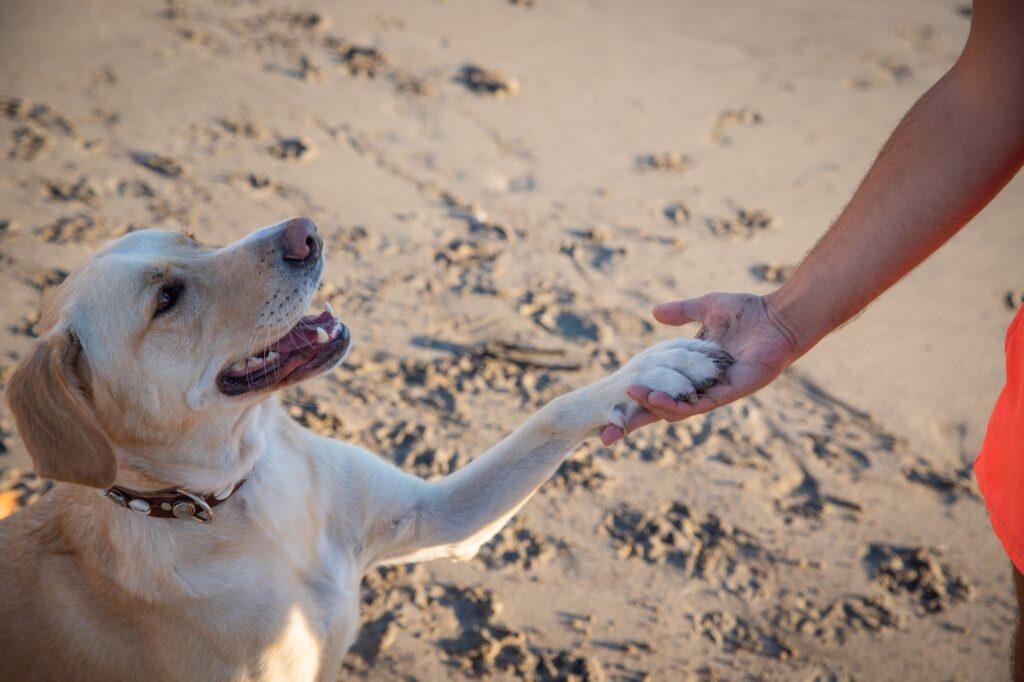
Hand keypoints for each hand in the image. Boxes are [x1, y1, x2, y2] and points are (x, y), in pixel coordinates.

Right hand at [600, 293, 801, 443]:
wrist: (779, 316)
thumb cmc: (749, 312)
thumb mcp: (706, 308)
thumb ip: (681, 312)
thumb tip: (654, 312)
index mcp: (692, 370)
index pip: (657, 389)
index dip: (633, 401)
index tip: (606, 412)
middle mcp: (700, 386)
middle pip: (660, 410)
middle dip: (632, 424)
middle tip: (605, 436)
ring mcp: (714, 393)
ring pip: (676, 410)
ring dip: (651, 406)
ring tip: (630, 397)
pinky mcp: (728, 394)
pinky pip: (697, 406)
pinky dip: (675, 404)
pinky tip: (656, 399)